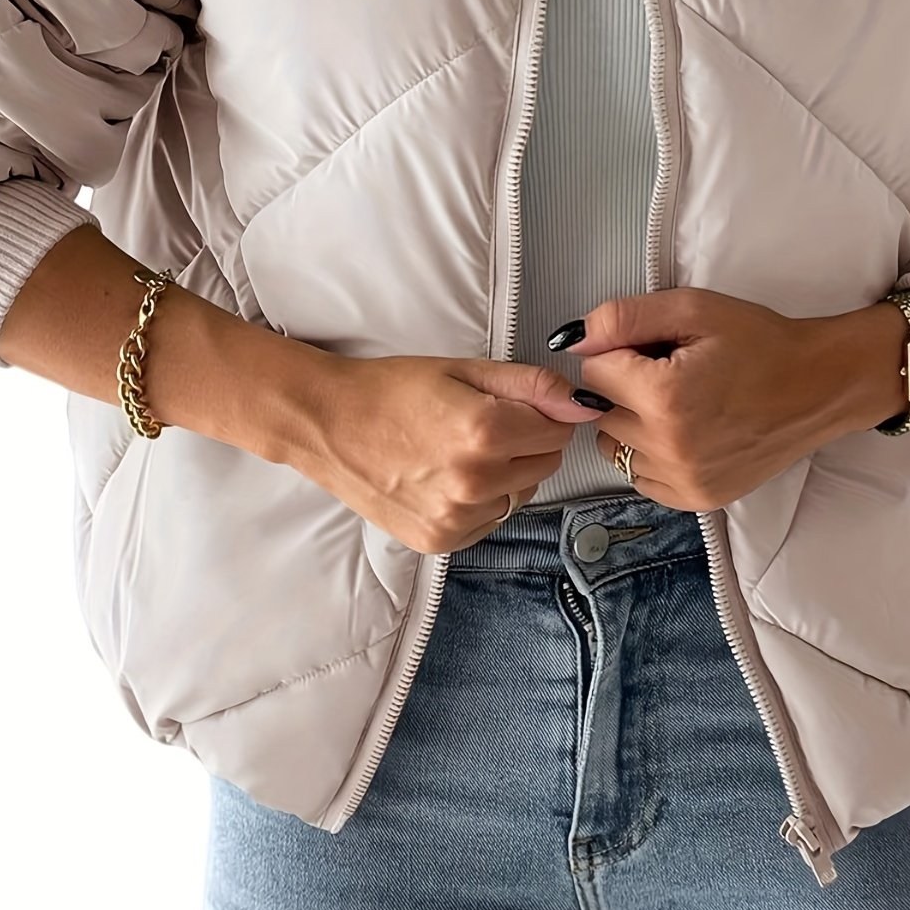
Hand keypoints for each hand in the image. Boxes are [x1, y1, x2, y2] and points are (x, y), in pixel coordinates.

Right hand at [286, 355, 608, 553]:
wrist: (327, 424)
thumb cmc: (391, 390)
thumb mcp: (464, 370)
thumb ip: (530, 385)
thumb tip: (582, 404)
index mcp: (486, 432)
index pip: (559, 431)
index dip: (540, 414)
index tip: (511, 406)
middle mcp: (476, 482)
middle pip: (546, 465)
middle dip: (527, 444)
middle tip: (482, 426)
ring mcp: (457, 517)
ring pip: (520, 495)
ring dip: (505, 475)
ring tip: (459, 452)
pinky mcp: (440, 539)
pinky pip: (490, 521)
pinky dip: (480, 502)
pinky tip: (446, 478)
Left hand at [549, 288, 909, 510]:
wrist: (818, 387)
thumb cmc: (760, 342)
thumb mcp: (693, 309)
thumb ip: (624, 318)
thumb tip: (572, 340)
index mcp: (664, 397)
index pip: (594, 371)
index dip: (621, 351)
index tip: (657, 348)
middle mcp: (668, 447)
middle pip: (601, 410)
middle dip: (625, 387)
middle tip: (672, 372)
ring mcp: (682, 479)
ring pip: (615, 446)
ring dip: (633, 422)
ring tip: (679, 402)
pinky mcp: (695, 498)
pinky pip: (640, 476)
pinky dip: (651, 453)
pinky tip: (685, 431)